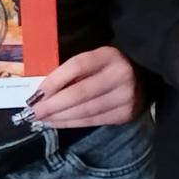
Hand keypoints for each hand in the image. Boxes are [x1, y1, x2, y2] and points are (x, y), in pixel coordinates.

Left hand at [23, 47, 141, 128]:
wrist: (146, 77)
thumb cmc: (109, 67)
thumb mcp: (94, 60)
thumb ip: (72, 72)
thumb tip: (41, 92)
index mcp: (110, 55)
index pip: (77, 66)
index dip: (54, 81)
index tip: (35, 94)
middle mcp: (121, 75)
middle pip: (79, 93)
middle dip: (52, 105)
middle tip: (31, 113)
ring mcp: (126, 97)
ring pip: (85, 110)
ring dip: (59, 117)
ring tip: (41, 119)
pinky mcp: (126, 114)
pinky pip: (93, 121)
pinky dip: (72, 123)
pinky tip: (57, 123)